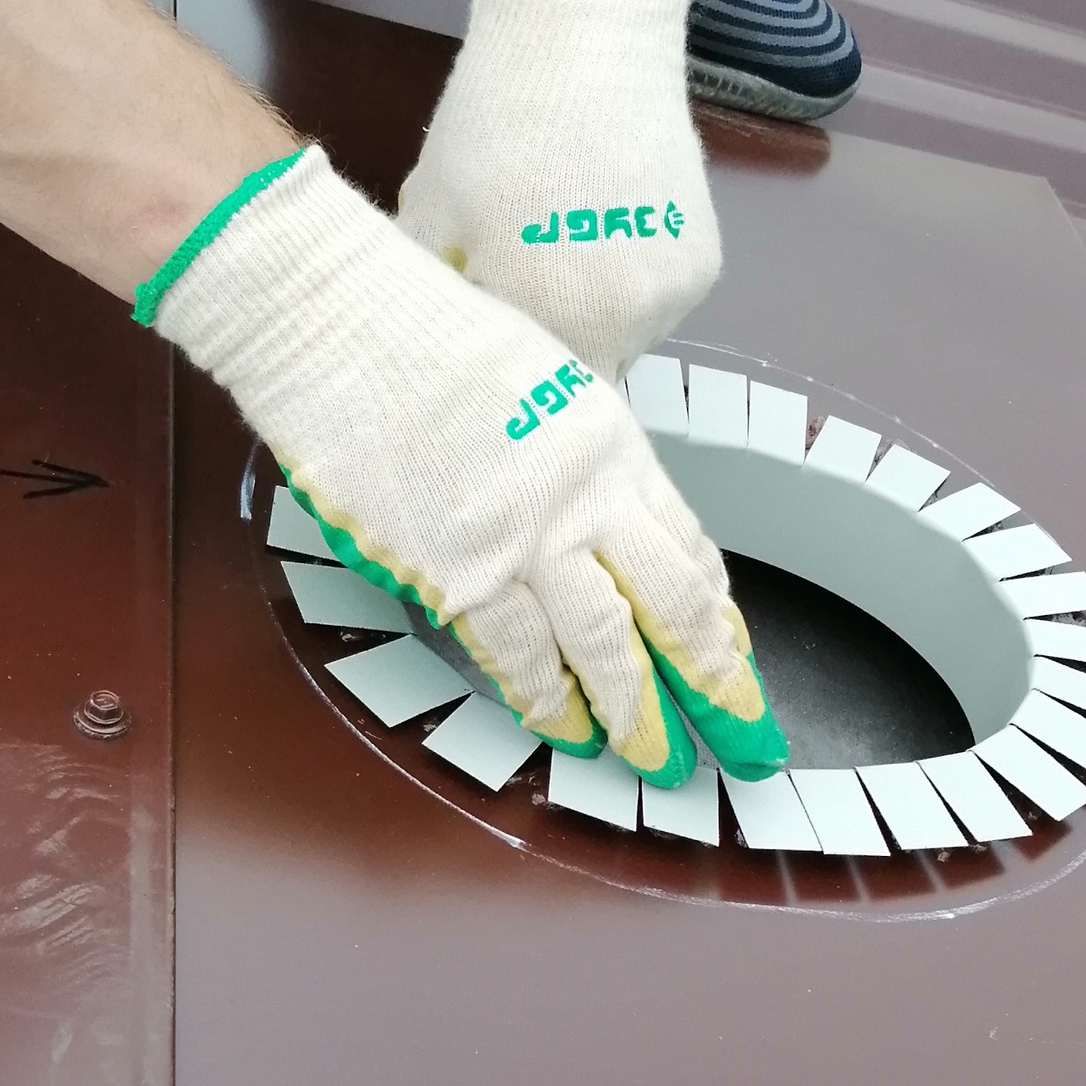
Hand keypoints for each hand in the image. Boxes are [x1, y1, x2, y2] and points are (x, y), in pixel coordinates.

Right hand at [140, 146, 784, 785]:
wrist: (343, 323)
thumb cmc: (428, 337)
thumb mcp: (544, 384)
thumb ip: (580, 458)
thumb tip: (597, 521)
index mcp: (614, 447)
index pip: (691, 553)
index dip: (720, 624)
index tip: (739, 668)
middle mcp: (585, 498)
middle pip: (674, 612)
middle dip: (716, 689)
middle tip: (742, 744)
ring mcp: (523, 538)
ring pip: (605, 648)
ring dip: (635, 715)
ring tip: (658, 762)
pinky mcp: (456, 569)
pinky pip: (516, 654)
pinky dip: (546, 700)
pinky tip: (568, 732)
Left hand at [397, 0, 718, 377]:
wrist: (588, 33)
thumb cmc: (493, 120)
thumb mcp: (430, 210)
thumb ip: (433, 291)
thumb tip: (432, 338)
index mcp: (549, 315)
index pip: (522, 385)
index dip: (497, 366)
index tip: (481, 339)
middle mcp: (623, 323)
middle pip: (576, 370)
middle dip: (545, 342)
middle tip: (517, 288)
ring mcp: (671, 296)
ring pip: (618, 338)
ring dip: (589, 315)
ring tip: (564, 250)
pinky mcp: (703, 265)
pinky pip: (655, 301)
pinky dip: (628, 283)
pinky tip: (607, 229)